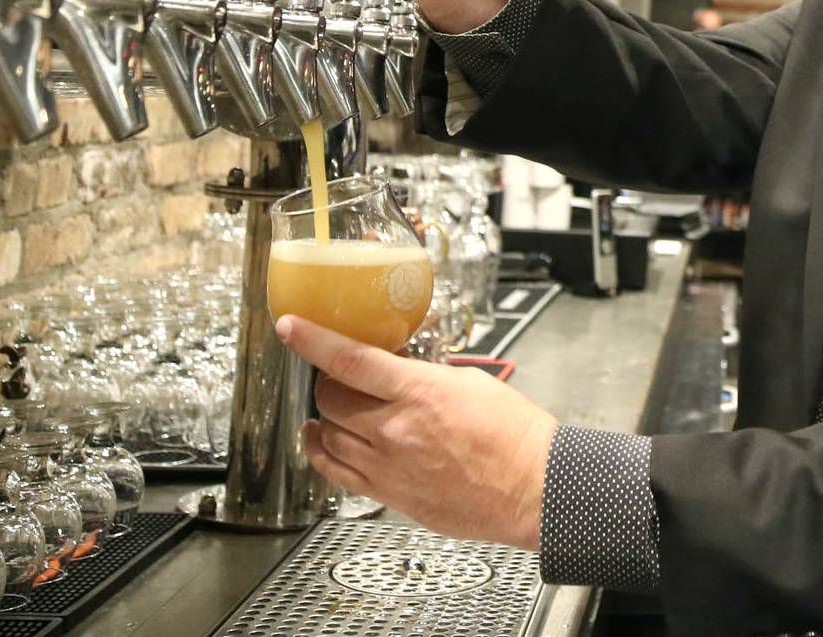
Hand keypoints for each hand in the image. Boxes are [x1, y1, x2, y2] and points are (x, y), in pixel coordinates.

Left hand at [276, 314, 556, 549]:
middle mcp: (395, 429)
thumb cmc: (513, 435)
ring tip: (333, 405)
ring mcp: (388, 466)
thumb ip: (426, 376)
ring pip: (328, 434)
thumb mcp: (471, 381)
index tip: (291, 326)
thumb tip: (401, 372)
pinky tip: (319, 439)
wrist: (532, 486)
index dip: (312, 340)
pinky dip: (320, 452)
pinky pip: (336, 473)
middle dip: (330, 380)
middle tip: (342, 374)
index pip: (349, 360)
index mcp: (420, 392)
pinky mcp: (389, 495)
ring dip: (326, 414)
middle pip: (331, 398)